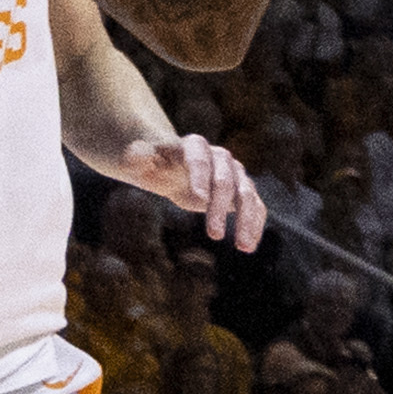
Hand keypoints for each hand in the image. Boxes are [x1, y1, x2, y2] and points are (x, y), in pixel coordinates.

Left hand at [128, 127, 270, 253]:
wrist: (174, 168)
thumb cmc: (156, 165)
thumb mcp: (142, 162)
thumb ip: (138, 158)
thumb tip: (136, 157)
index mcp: (195, 146)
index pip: (199, 159)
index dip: (200, 177)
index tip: (199, 199)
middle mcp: (220, 158)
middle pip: (225, 181)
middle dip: (220, 208)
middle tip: (214, 235)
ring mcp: (235, 174)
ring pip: (247, 194)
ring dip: (246, 220)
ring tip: (243, 247)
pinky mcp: (243, 191)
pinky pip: (255, 207)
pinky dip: (255, 224)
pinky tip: (250, 245)